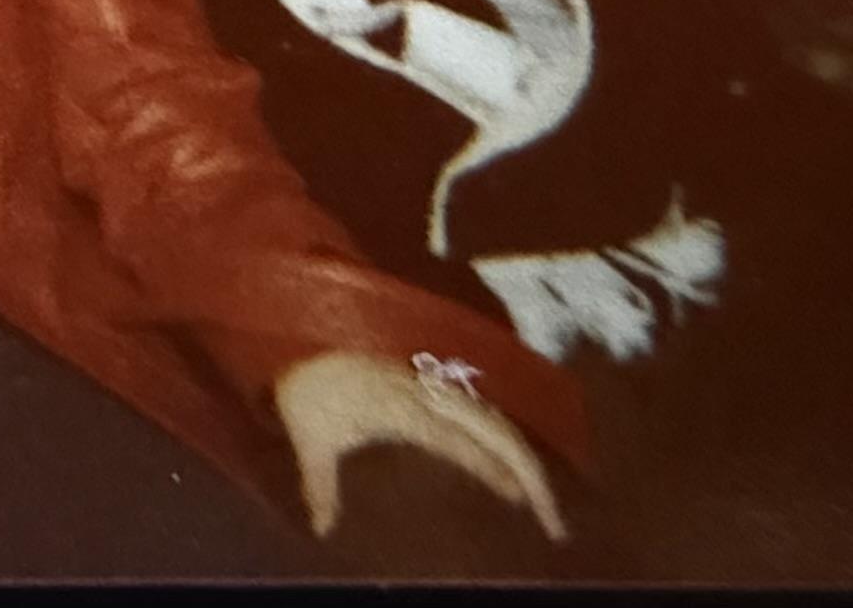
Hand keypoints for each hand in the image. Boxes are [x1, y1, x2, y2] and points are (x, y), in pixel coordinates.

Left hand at [274, 350, 567, 544]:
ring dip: (528, 459)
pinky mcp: (435, 376)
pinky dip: (513, 436)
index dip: (493, 469)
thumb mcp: (307, 433)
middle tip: (555, 524)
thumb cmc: (302, 382)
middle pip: (498, 431)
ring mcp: (436, 380)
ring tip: (548, 506)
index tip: (520, 502)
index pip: (461, 441)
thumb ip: (319, 483)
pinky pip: (485, 406)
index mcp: (402, 406)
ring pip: (499, 418)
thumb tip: (320, 530)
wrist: (297, 323)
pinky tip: (525, 466)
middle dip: (532, 476)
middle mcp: (428, 391)